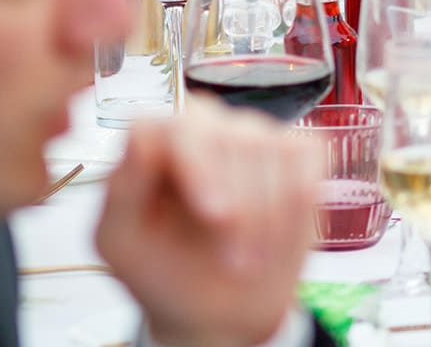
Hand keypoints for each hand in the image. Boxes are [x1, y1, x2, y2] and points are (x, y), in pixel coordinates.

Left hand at [94, 97, 315, 346]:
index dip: (200, 165)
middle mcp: (204, 125)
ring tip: (249, 263)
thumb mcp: (122, 242)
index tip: (215, 216)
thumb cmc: (161, 271)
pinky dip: (299, 203)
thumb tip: (142, 135)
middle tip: (235, 263)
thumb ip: (122, 188)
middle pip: (231, 137)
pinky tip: (277, 238)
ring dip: (268, 218)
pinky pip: (308, 155)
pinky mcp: (294, 148)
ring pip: (272, 149)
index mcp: (153, 141)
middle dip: (242, 208)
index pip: (175, 125)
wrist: (215, 306)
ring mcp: (252, 133)